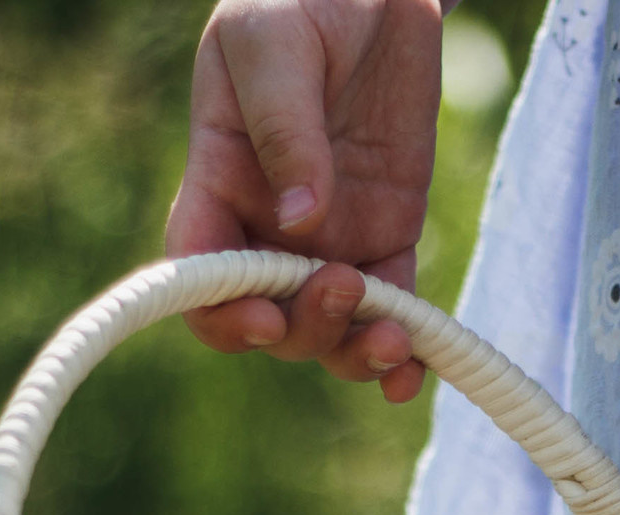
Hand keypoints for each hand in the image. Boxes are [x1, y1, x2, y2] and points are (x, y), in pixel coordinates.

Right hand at [165, 0, 443, 402]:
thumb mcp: (275, 43)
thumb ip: (283, 127)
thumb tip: (300, 219)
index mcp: (218, 183)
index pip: (200, 276)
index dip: (222, 316)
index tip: (263, 317)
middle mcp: (266, 226)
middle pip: (271, 318)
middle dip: (303, 327)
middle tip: (343, 285)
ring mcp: (328, 237)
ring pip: (331, 329)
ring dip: (355, 351)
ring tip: (395, 338)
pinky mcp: (387, 232)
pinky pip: (392, 306)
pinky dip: (406, 348)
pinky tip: (419, 365)